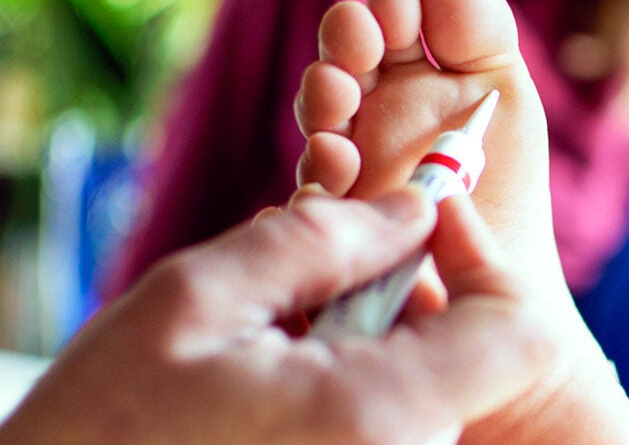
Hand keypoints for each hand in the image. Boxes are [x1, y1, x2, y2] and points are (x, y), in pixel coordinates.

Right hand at [0, 187, 553, 443]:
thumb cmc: (105, 422)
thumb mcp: (199, 299)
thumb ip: (323, 240)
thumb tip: (417, 206)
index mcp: (379, 415)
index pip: (523, 332)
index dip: (485, 260)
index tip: (422, 218)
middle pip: (470, 352)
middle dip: (404, 294)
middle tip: (304, 286)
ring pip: (428, 383)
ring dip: (366, 338)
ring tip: (271, 344)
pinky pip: (394, 419)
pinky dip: (352, 381)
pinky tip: (274, 384)